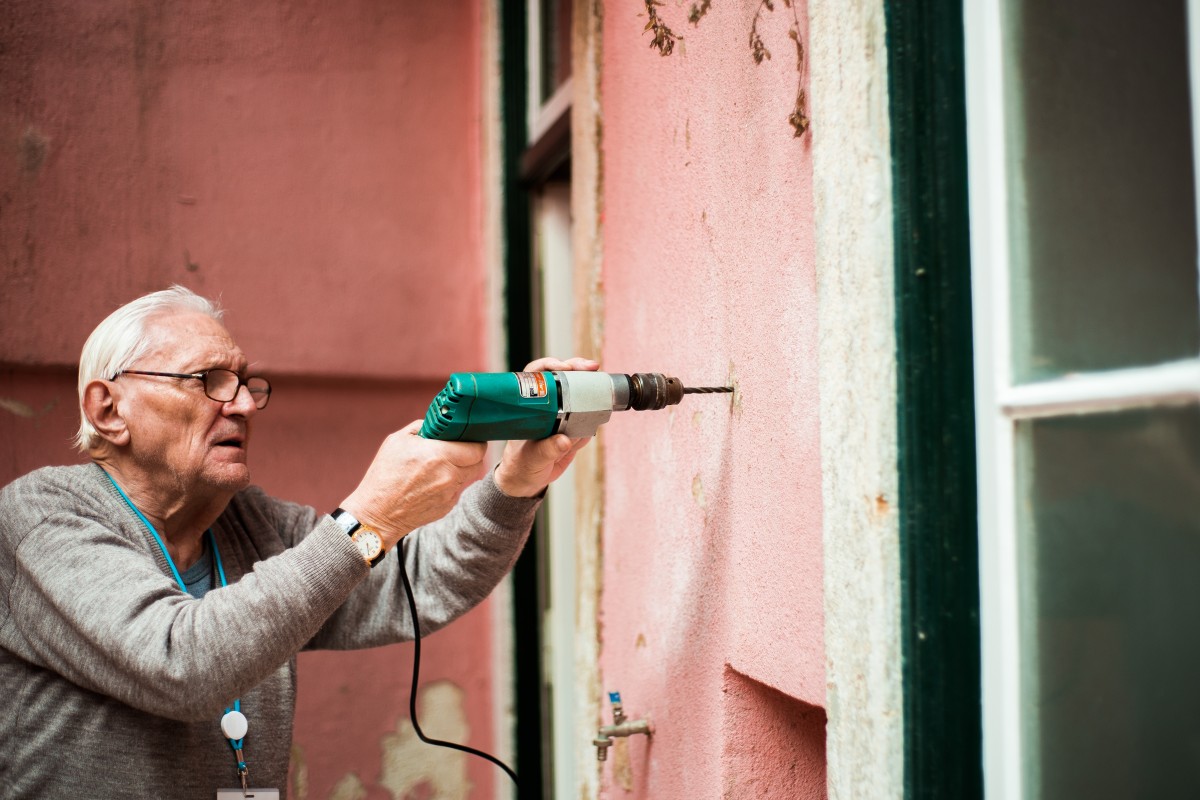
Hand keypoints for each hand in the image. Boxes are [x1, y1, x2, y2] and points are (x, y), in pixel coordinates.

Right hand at [340, 420, 486, 548]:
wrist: (376, 513)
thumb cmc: (383, 476)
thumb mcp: (397, 441)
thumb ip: (422, 427)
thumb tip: (438, 424)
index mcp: (438, 455)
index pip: (476, 448)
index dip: (475, 441)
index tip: (469, 438)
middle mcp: (448, 475)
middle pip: (477, 462)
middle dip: (471, 453)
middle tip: (459, 449)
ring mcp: (449, 494)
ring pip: (468, 476)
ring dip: (461, 468)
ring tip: (442, 465)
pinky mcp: (447, 506)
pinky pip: (458, 489)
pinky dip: (451, 483)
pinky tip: (433, 482)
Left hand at [494, 357, 598, 497]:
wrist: (527, 480)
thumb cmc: (521, 465)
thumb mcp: (531, 459)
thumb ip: (547, 451)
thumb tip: (565, 440)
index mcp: (529, 407)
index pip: (538, 375)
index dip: (551, 365)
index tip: (563, 366)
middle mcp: (546, 407)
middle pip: (563, 378)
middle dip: (577, 368)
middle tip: (591, 367)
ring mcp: (561, 417)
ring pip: (579, 395)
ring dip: (591, 388)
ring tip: (600, 387)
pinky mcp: (573, 430)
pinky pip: (588, 420)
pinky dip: (596, 415)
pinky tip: (600, 414)